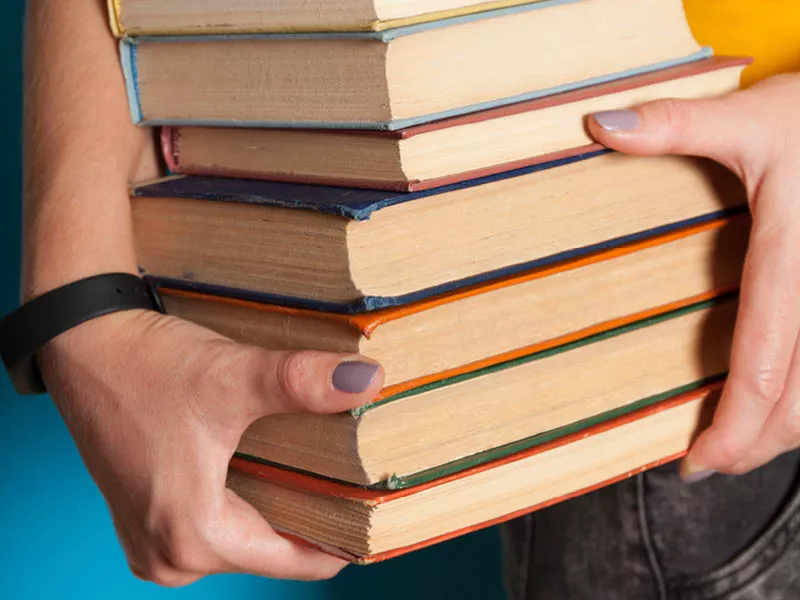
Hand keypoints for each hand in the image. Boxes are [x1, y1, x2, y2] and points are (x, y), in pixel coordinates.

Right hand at [40, 309, 383, 585]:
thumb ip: (302, 382)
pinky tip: (275, 466)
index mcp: (192, 537)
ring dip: (281, 507)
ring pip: (245, 537)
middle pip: (271, 551)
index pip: (296, 561)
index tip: (382, 511)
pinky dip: (249, 501)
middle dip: (314, 518)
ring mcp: (152, 540)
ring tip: (324, 469)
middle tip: (359, 477)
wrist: (84, 342)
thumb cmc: (146, 366)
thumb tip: (368, 381)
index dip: (345, 537)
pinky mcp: (148, 516)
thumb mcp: (231, 377)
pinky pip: (218, 524)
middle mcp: (169, 555)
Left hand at [588, 74, 799, 479]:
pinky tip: (783, 398)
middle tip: (709, 462)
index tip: (698, 460)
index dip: (734, 426)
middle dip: (755, 445)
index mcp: (794, 261)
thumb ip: (679, 125)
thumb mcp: (751, 117)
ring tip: (740, 442)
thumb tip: (602, 127)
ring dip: (785, 430)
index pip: (765, 364)